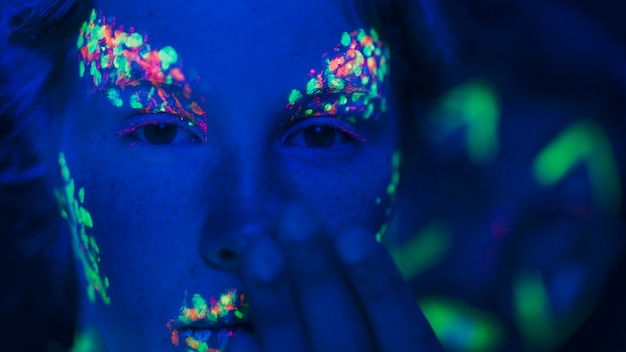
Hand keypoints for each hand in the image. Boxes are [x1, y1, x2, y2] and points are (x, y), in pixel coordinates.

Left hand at [239, 203, 441, 351]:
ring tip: (259, 250)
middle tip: (294, 215)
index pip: (409, 338)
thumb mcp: (392, 346)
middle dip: (319, 279)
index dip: (382, 288)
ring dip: (277, 309)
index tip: (352, 233)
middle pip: (346, 345)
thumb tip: (342, 249)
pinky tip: (233, 332)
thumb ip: (379, 323)